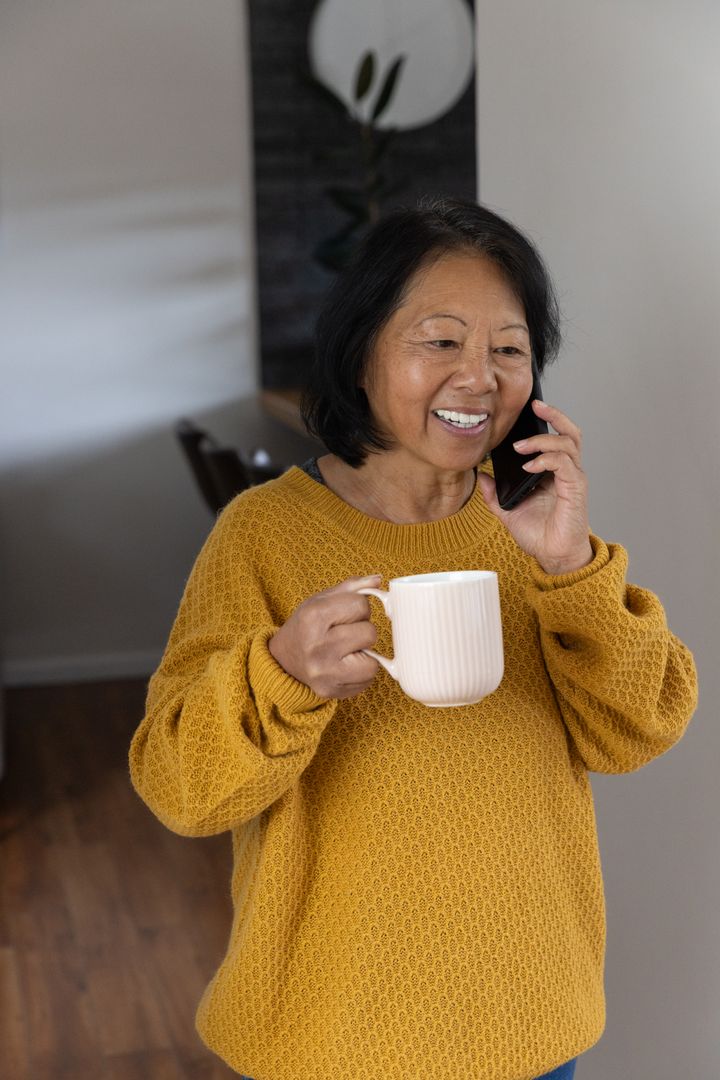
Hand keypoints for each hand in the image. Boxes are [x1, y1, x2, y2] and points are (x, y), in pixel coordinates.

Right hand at [268, 575, 381, 698]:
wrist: (283, 660)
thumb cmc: (306, 626)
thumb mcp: (320, 600)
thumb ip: (352, 588)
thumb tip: (379, 580)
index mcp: (313, 617)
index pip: (361, 605)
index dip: (358, 608)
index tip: (345, 614)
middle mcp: (318, 647)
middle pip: (370, 633)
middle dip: (363, 630)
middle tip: (346, 633)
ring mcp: (324, 673)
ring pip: (373, 663)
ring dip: (365, 654)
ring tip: (347, 650)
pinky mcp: (331, 691)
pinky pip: (367, 680)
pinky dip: (361, 672)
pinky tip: (344, 665)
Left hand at [478, 400, 592, 575]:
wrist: (554, 557)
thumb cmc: (540, 536)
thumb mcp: (508, 512)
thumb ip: (495, 494)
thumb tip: (481, 476)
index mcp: (554, 473)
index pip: (556, 437)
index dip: (546, 420)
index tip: (528, 408)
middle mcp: (567, 472)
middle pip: (570, 432)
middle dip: (554, 414)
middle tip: (536, 404)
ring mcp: (573, 479)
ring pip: (568, 442)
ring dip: (543, 439)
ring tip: (521, 447)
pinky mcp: (575, 490)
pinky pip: (564, 464)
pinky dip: (546, 459)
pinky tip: (529, 466)